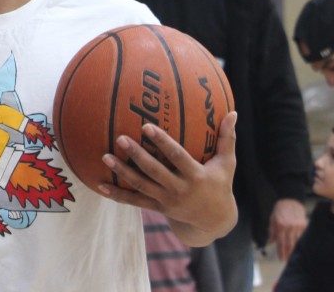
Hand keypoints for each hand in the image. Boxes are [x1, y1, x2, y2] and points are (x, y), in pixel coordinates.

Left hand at [98, 111, 238, 246]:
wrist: (214, 220)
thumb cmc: (220, 184)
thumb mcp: (228, 163)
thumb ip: (227, 138)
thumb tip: (233, 112)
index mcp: (196, 176)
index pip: (176, 156)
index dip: (161, 142)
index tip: (146, 126)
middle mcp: (179, 190)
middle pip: (154, 171)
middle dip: (137, 155)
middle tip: (120, 138)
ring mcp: (166, 201)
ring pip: (140, 186)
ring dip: (122, 172)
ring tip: (105, 157)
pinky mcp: (157, 208)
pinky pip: (134, 201)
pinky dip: (117, 195)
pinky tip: (100, 186)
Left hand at [268, 197, 306, 260]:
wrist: (290, 199)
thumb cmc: (280, 209)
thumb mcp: (272, 218)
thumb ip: (271, 231)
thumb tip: (270, 242)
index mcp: (280, 225)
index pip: (280, 242)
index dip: (281, 252)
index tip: (281, 259)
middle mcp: (289, 227)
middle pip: (289, 244)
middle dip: (288, 253)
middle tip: (288, 260)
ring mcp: (298, 226)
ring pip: (297, 241)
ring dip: (295, 250)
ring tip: (293, 256)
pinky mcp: (304, 225)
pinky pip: (303, 236)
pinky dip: (301, 243)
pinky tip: (301, 248)